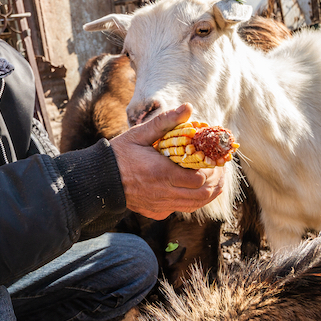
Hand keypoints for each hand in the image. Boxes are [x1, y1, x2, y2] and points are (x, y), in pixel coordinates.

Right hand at [110, 103, 224, 219]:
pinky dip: (192, 200)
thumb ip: (165, 121)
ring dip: (208, 193)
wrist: (100, 180)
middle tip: (220, 169)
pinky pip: (182, 208)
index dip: (212, 170)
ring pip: (195, 205)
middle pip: (203, 195)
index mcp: (162, 173)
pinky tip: (193, 187)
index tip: (214, 158)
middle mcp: (164, 193)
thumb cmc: (119, 154)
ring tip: (213, 179)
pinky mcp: (157, 212)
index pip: (200, 178)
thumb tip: (188, 108)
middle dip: (216, 182)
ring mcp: (161, 205)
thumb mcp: (140, 134)